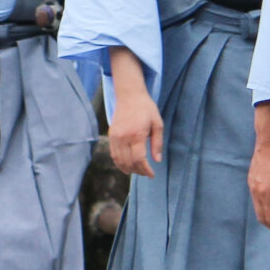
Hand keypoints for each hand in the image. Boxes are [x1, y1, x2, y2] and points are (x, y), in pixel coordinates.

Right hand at [106, 61, 162, 178]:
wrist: (129, 95)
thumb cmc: (146, 108)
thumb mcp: (158, 124)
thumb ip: (157, 143)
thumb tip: (157, 160)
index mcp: (137, 134)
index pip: (139, 159)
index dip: (145, 170)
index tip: (152, 174)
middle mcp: (124, 137)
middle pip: (128, 162)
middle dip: (138, 171)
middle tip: (146, 173)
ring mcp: (115, 136)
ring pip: (119, 160)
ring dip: (128, 169)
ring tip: (137, 170)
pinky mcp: (111, 135)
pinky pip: (113, 154)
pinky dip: (119, 162)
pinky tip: (126, 164)